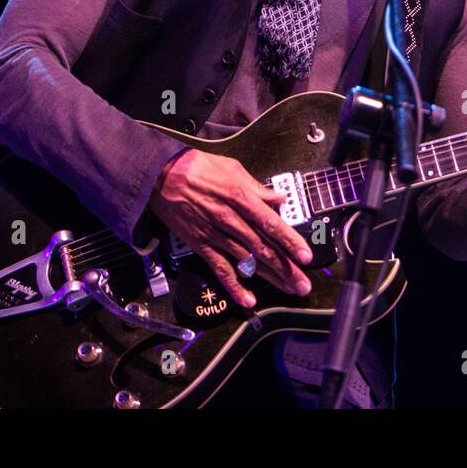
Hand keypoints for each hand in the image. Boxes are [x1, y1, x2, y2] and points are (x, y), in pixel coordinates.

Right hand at [148, 148, 312, 308]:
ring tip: (290, 290)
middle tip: (304, 283)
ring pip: (247, 261)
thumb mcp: (232, 168)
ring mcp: (215, 235)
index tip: (306, 256)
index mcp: (241, 197)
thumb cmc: (197, 168)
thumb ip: (257, 188)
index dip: (290, 241)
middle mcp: (230, 219)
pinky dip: (235, 286)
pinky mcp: (201, 245)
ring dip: (271, 278)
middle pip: (263, 248)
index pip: (271, 223)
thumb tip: (279, 198)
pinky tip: (249, 300)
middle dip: (287, 267)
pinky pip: (220, 269)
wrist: (160, 177)